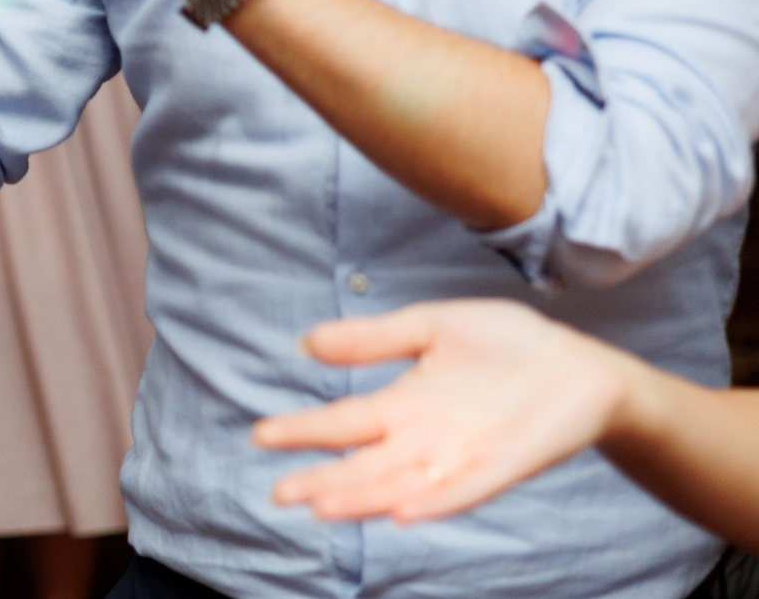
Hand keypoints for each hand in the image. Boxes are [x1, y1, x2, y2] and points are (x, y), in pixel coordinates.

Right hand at [255, 301, 636, 523]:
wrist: (577, 364)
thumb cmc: (507, 344)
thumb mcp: (430, 326)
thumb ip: (373, 338)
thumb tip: (308, 342)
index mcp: (404, 406)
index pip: (344, 424)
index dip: (304, 431)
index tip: (260, 436)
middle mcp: (425, 440)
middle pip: (363, 467)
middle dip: (322, 481)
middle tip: (280, 492)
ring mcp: (462, 458)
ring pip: (403, 486)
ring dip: (365, 499)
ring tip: (324, 507)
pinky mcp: (504, 466)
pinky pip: (464, 490)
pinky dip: (434, 501)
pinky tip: (403, 511)